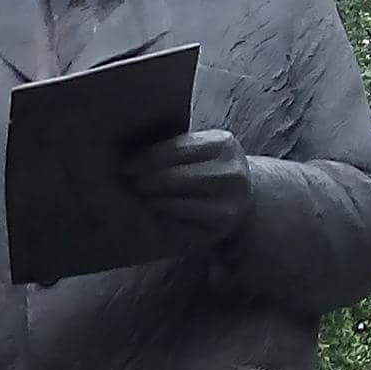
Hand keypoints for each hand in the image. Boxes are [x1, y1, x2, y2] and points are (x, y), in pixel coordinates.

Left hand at [119, 125, 248, 247]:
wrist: (245, 196)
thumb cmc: (210, 169)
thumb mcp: (201, 150)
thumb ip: (175, 148)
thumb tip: (131, 155)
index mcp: (222, 144)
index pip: (175, 149)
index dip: (146, 158)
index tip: (125, 166)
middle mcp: (230, 172)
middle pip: (174, 177)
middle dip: (145, 180)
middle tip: (128, 183)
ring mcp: (228, 201)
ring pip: (175, 201)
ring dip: (151, 199)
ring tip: (139, 197)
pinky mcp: (220, 225)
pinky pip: (181, 221)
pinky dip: (163, 216)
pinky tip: (154, 212)